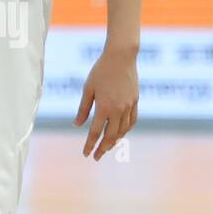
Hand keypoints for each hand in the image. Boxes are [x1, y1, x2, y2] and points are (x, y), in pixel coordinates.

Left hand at [74, 44, 138, 158]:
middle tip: (96, 157)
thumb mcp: (88, 89)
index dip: (90, 145)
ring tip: (107, 147)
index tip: (85, 154)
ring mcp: (129, 106)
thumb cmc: (101, 70)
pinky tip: (120, 133)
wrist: (121, 56)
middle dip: (102, 148)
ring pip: (123, 131)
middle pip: (110, 136)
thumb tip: (77, 125)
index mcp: (103, 107)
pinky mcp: (135, 101)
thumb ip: (83, 109)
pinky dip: (126, 130)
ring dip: (115, 141)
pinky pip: (132, 121)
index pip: (95, 132)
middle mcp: (118, 110)